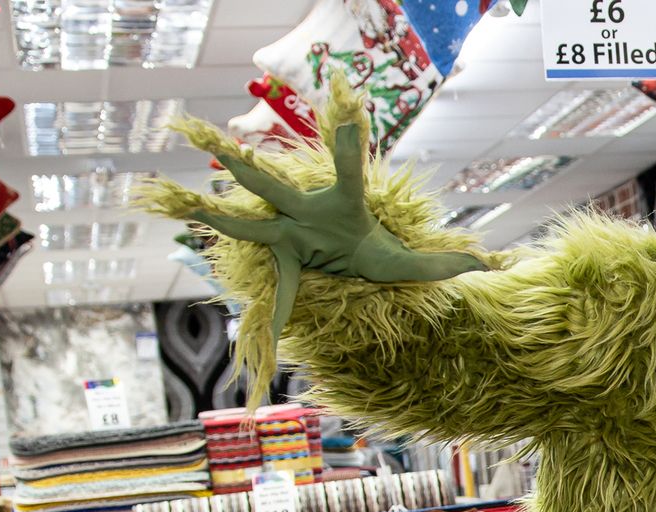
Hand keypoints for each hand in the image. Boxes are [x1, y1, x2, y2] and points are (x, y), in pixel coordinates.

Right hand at [139, 80, 486, 344]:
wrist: (354, 269)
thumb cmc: (379, 253)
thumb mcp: (417, 264)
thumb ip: (452, 261)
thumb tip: (499, 262)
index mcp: (341, 204)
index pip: (344, 164)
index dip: (346, 136)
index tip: (345, 97)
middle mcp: (303, 211)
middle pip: (268, 182)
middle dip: (239, 160)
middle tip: (210, 136)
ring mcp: (282, 232)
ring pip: (238, 215)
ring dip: (200, 206)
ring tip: (156, 191)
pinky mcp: (275, 258)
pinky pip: (247, 263)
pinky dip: (219, 260)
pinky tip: (171, 227)